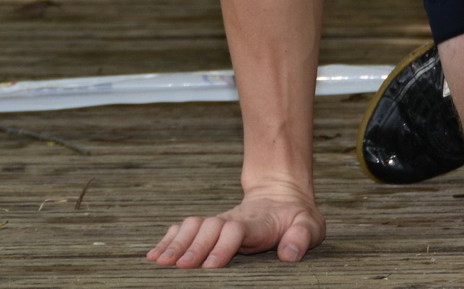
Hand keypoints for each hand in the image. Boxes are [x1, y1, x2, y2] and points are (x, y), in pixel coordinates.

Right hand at [146, 187, 324, 269]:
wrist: (281, 195)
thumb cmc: (296, 216)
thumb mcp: (310, 225)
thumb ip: (302, 237)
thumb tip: (289, 255)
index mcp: (257, 223)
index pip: (236, 230)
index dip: (222, 247)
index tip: (211, 266)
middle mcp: (232, 219)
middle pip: (208, 228)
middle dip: (192, 247)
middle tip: (178, 267)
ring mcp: (218, 221)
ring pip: (191, 227)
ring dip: (175, 243)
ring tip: (160, 262)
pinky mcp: (209, 225)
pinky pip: (183, 229)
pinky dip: (167, 240)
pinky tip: (153, 255)